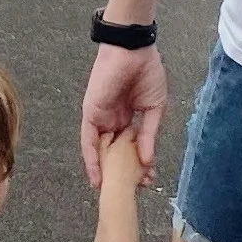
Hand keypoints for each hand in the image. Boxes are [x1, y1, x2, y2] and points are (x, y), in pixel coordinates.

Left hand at [81, 40, 166, 185]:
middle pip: (116, 153)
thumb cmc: (146, 73)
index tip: (148, 180)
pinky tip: (96, 177)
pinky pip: (88, 141)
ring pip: (101, 150)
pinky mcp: (90, 114)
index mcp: (129, 119)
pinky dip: (91, 159)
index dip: (139, 165)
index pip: (131, 148)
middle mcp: (113, 121)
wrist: (133, 50)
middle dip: (123, 172)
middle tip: (135, 189)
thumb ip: (148, 135)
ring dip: (106, 171)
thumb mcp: (154, 109)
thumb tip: (148, 161)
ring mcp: (101, 118)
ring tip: (112, 192)